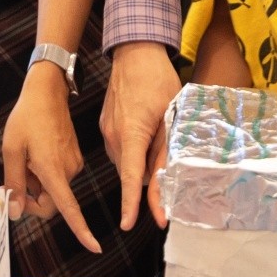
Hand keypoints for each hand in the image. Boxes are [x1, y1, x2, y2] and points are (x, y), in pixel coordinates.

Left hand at [2, 64, 100, 253]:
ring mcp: (73, 164)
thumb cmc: (27, 117)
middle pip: (51, 203)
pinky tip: (36, 152)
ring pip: (53, 189)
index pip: (69, 209)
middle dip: (33, 198)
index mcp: (53, 170)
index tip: (94, 247)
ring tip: (27, 157)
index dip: (81, 230)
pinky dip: (45, 173)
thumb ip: (14, 183)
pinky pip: (58, 177)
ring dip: (38, 182)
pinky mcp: (74, 158)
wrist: (47, 91)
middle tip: (16, 177)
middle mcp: (68, 170)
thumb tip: (16, 212)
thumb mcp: (11, 150)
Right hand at [100, 42, 181, 230]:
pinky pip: (119, 149)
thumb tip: (165, 182)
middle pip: (129, 173)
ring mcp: (106, 130)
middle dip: (145, 183)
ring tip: (157, 145)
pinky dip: (132, 152)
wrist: (134, 52)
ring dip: (139, 165)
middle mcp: (113, 135)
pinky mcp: (105, 125)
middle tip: (167, 182)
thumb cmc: (157, 80)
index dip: (131, 202)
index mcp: (130, 133)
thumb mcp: (170, 116)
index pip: (131, 177)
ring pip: (125, 162)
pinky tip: (145, 136)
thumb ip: (165, 151)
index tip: (128, 224)